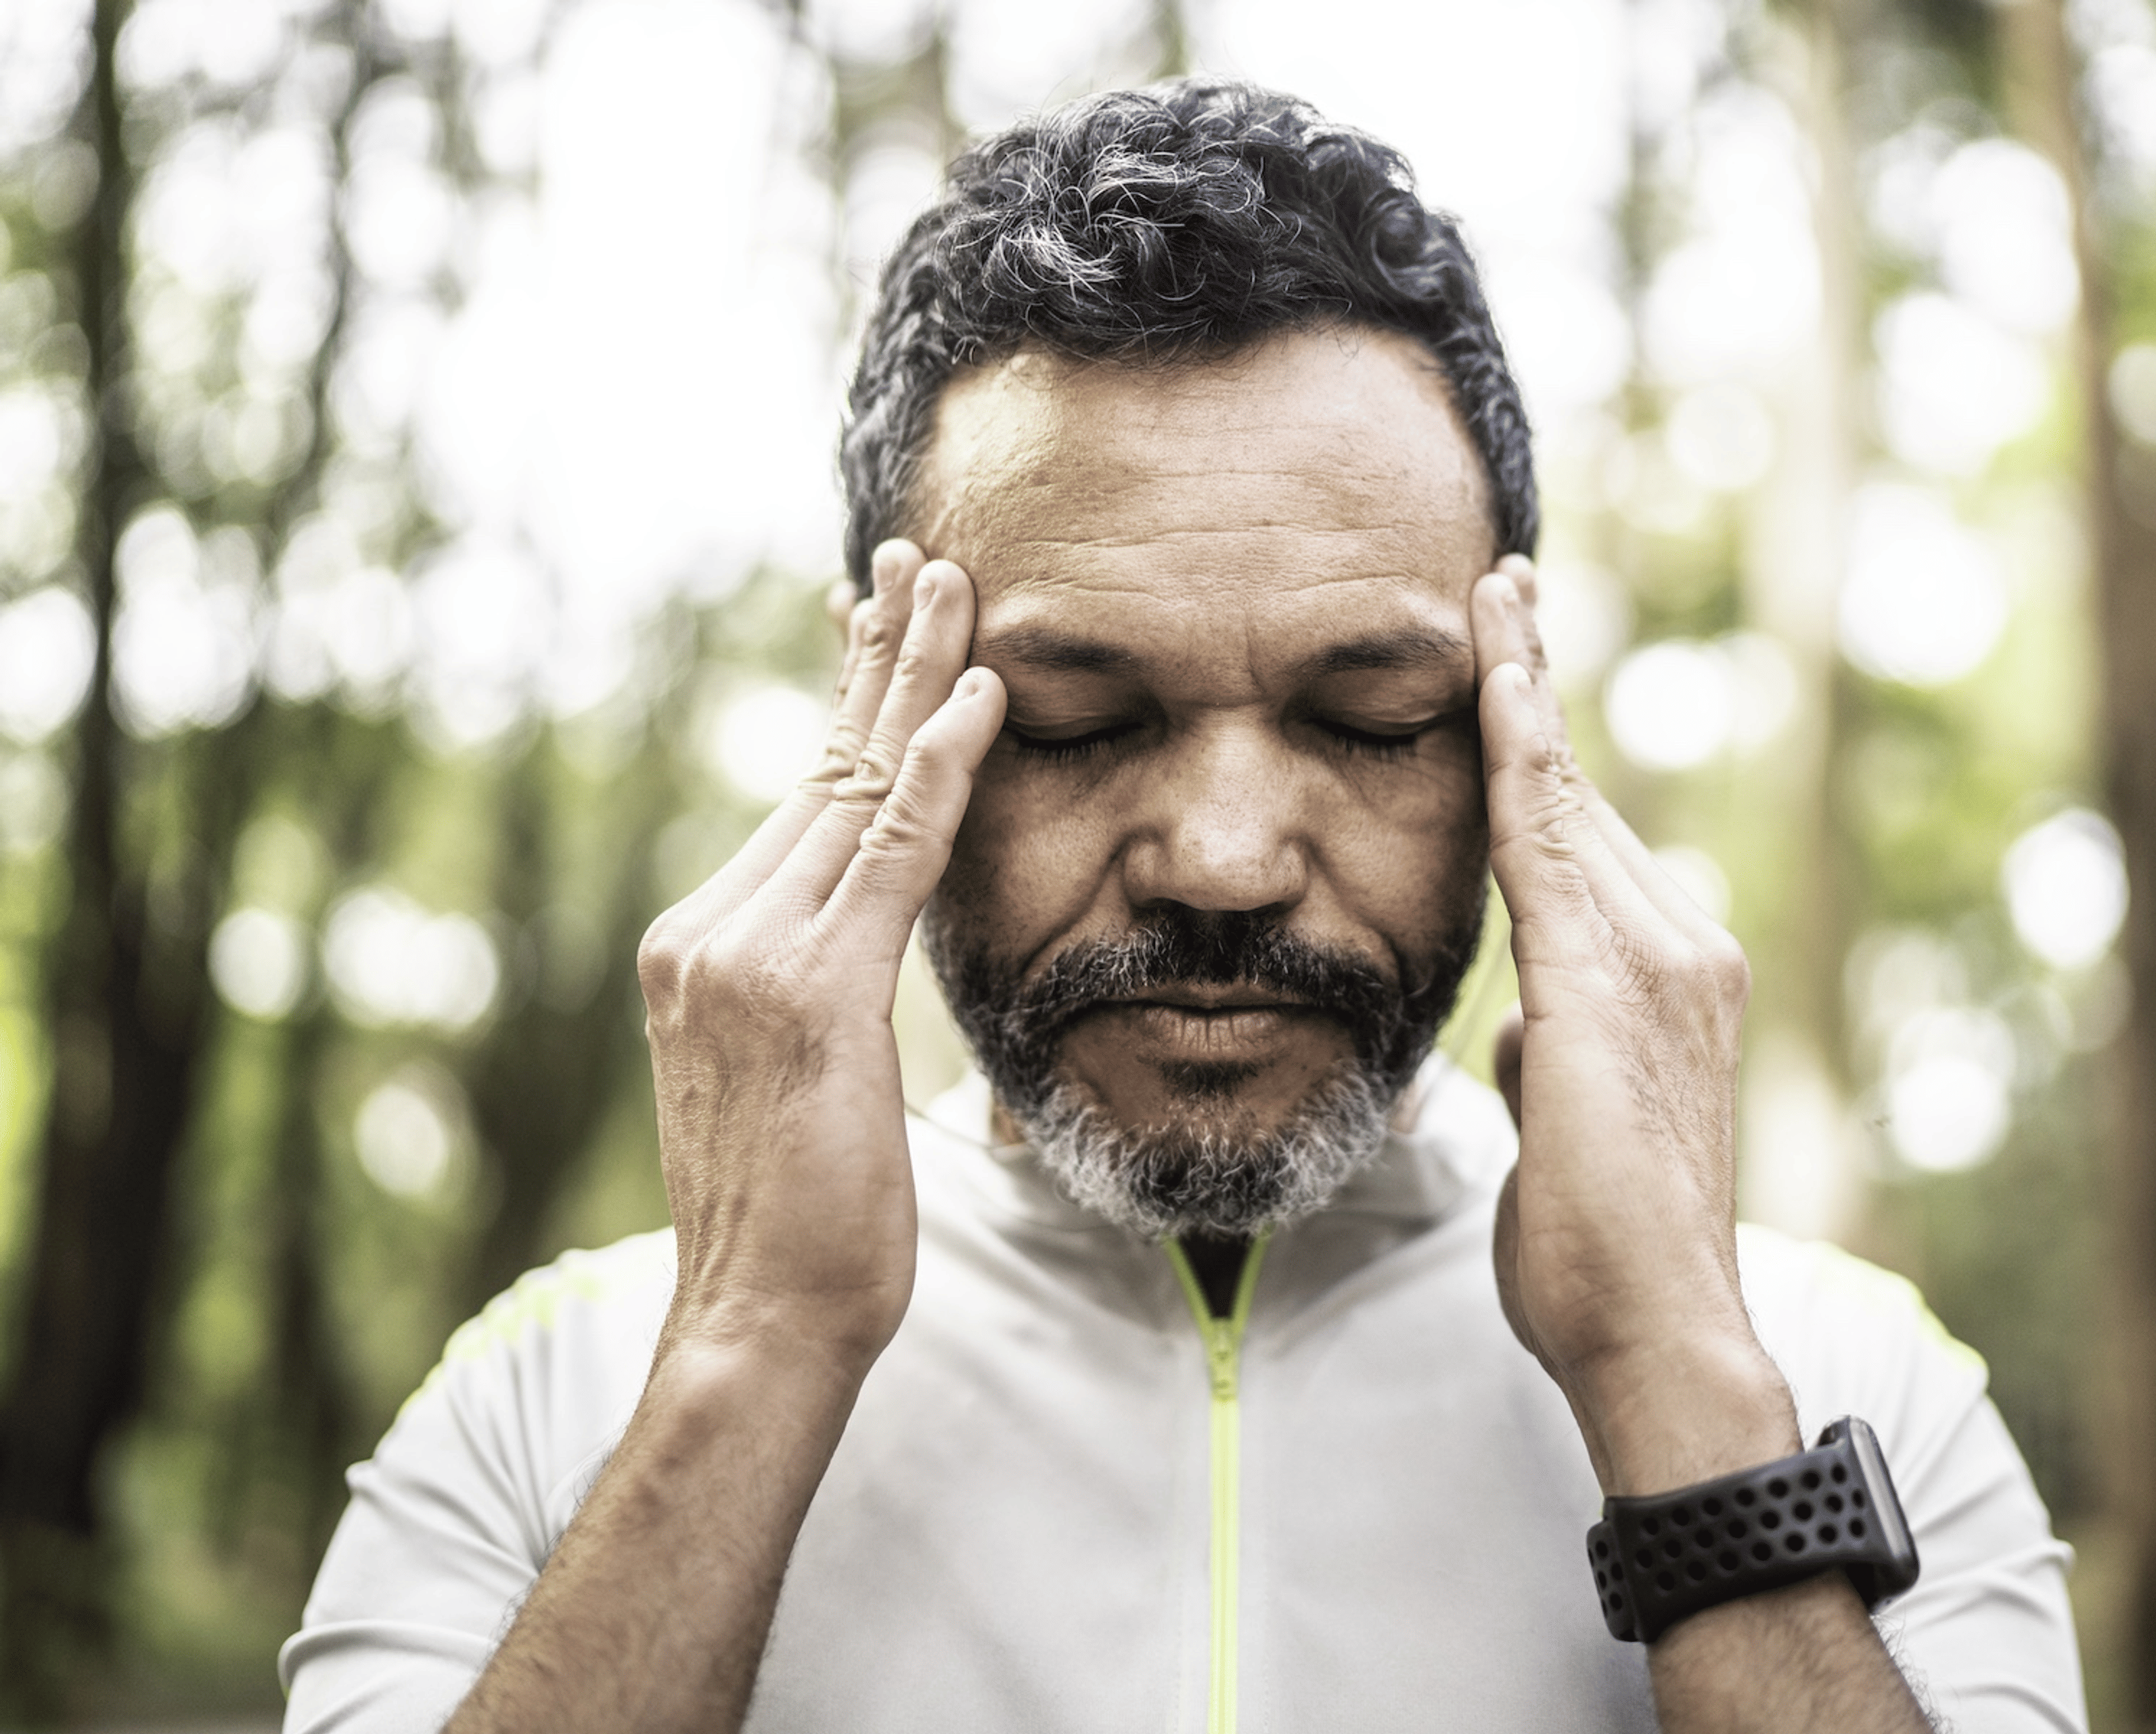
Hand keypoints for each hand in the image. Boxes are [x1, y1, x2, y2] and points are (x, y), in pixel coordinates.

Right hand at [636, 541, 1003, 1372]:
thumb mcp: (801, 1080)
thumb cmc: (800, 1224)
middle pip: (819, 765)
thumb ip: (816, 991)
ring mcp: (748, 955)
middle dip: (877, 656)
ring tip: (956, 586)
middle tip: (914, 557)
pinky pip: (892, 853)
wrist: (758, 1321)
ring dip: (914, 677)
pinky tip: (981, 697)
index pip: (796, 797)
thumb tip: (856, 944)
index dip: (845, 703)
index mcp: (705, 947)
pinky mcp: (813, 991)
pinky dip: (941, 769)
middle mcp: (712, 932)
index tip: (872, 621)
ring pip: (853, 786)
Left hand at [1472, 559, 1798, 1493]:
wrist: (1657, 1331)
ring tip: (1496, 593)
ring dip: (1524, 692)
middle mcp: (1683, 950)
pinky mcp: (1611, 976)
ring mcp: (1663, 957)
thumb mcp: (1569, 1129)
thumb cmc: (1601, 1259)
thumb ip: (1559, 1054)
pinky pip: (1547, 831)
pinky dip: (1519, 743)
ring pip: (1567, 799)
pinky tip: (1495, 670)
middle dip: (1534, 694)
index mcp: (1671, 985)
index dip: (1547, 754)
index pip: (1589, 847)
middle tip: (1501, 586)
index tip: (1518, 664)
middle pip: (1584, 803)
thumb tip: (1532, 1022)